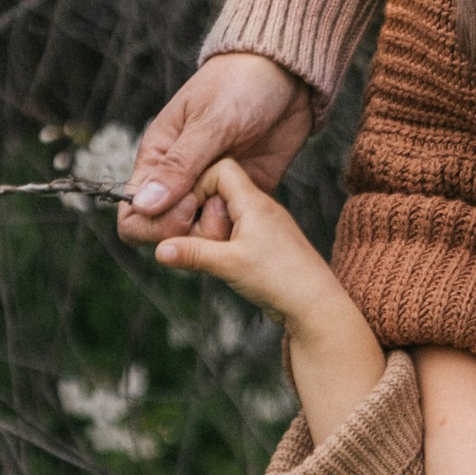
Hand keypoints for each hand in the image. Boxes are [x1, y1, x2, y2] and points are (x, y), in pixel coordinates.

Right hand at [118, 51, 313, 254]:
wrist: (287, 75)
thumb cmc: (240, 84)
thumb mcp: (210, 121)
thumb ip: (179, 165)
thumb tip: (142, 205)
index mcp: (158, 158)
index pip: (133, 213)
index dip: (154, 223)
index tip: (188, 205)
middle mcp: (180, 181)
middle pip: (165, 233)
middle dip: (188, 229)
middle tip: (217, 201)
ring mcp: (210, 190)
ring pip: (199, 238)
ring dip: (216, 230)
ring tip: (238, 201)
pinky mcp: (240, 196)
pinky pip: (231, 230)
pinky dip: (240, 227)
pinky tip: (252, 206)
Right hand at [145, 150, 328, 315]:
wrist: (317, 305)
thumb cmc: (281, 277)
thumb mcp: (229, 263)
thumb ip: (192, 252)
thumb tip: (159, 248)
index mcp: (253, 200)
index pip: (219, 169)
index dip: (199, 186)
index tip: (191, 213)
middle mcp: (259, 207)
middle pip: (219, 194)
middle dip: (206, 218)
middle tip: (211, 242)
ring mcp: (264, 225)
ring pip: (226, 217)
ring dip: (214, 235)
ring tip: (220, 256)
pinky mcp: (266, 244)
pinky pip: (236, 233)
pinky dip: (224, 246)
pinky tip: (226, 265)